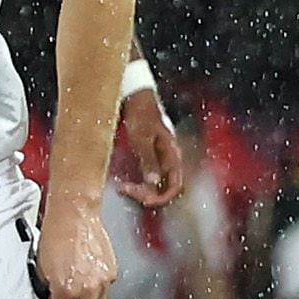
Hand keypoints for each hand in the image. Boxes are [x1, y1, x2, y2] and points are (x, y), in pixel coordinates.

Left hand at [37, 184, 115, 298]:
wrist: (75, 213)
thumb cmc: (55, 235)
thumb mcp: (42, 268)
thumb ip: (50, 291)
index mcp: (66, 289)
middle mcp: (88, 289)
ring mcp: (103, 281)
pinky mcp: (112, 272)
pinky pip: (104, 293)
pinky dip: (95, 294)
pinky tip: (86, 285)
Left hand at [114, 87, 187, 207]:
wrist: (137, 99)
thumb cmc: (141, 115)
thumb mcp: (142, 138)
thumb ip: (149, 160)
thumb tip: (154, 182)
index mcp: (173, 155)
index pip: (175, 185)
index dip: (162, 197)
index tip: (144, 199)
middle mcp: (170, 160)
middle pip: (165, 189)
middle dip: (147, 194)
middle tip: (126, 190)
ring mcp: (161, 160)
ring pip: (156, 185)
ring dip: (141, 190)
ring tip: (123, 187)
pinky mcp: (152, 159)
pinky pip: (149, 178)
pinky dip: (138, 184)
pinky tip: (124, 182)